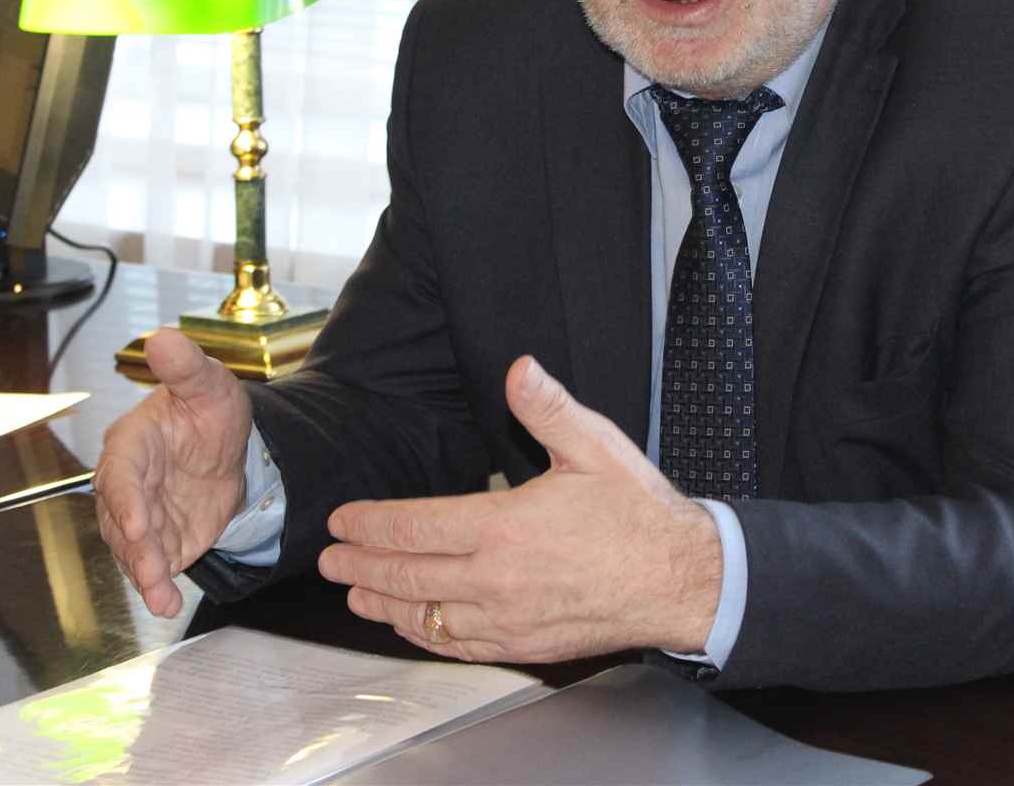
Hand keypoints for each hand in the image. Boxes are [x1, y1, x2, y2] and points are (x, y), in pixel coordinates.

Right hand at [95, 328, 253, 617]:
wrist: (232, 447)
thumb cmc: (209, 410)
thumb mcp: (208, 384)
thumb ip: (186, 367)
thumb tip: (164, 337)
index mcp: (131, 444)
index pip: (120, 475)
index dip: (125, 501)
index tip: (134, 523)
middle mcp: (127, 485)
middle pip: (120, 521)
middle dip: (134, 548)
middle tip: (151, 570)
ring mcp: (141, 517)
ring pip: (132, 550)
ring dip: (144, 574)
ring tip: (160, 596)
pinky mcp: (159, 541)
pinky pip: (153, 567)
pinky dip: (158, 588)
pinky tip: (168, 605)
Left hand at [319, 355, 722, 662]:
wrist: (682, 580)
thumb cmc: (640, 514)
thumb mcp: (596, 447)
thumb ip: (549, 408)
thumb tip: (518, 368)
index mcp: (506, 526)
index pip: (416, 526)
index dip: (371, 523)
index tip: (342, 520)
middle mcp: (496, 579)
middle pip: (408, 574)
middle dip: (361, 565)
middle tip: (330, 560)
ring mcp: (508, 618)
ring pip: (426, 616)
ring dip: (384, 604)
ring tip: (357, 593)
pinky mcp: (524, 643)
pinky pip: (459, 645)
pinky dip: (425, 636)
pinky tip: (413, 627)